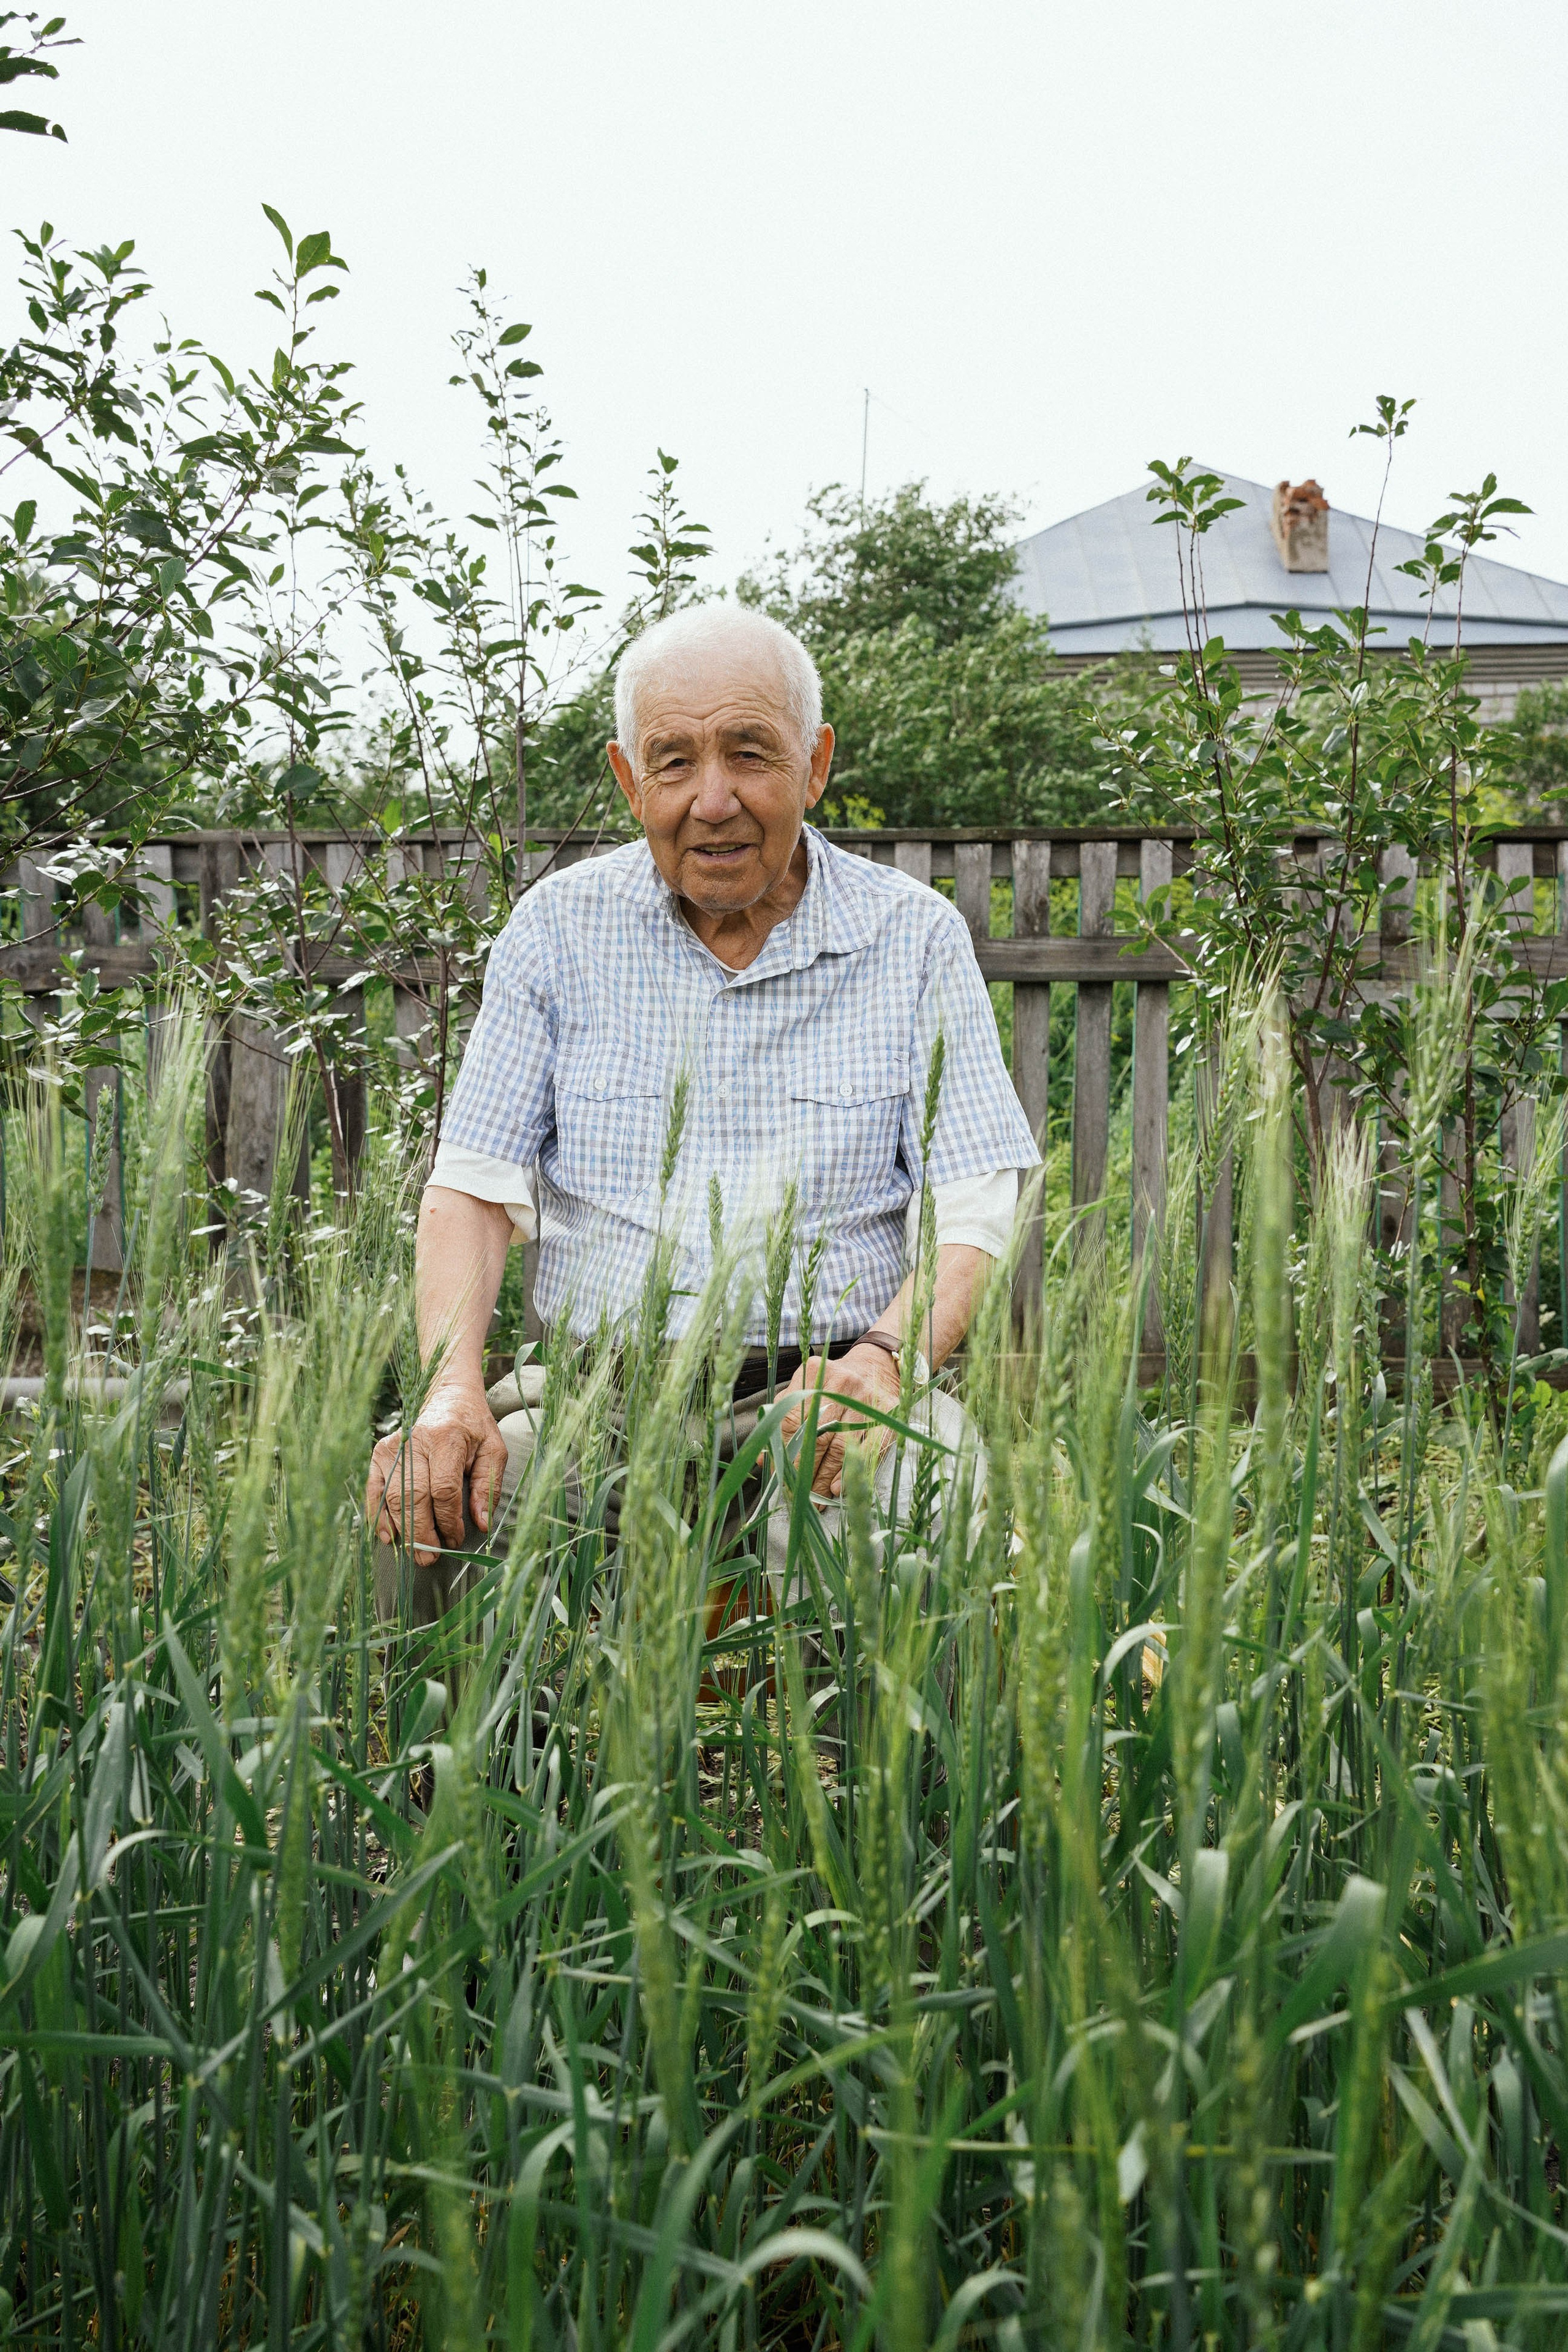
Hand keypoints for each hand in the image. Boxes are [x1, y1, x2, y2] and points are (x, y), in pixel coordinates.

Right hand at [364, 1382, 508, 1563]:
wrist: (446, 1395)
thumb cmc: (473, 1426)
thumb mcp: (493, 1450)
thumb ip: (489, 1486)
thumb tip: (481, 1524)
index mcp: (446, 1438)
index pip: (443, 1490)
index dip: (448, 1520)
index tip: (456, 1539)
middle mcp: (415, 1442)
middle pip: (414, 1497)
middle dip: (422, 1534)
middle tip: (431, 1559)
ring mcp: (393, 1448)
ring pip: (393, 1499)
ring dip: (403, 1531)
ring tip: (417, 1554)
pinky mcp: (379, 1454)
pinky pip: (374, 1491)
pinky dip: (379, 1516)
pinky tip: (389, 1537)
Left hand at [780, 1343, 902, 1497]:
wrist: (876, 1367)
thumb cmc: (831, 1384)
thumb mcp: (803, 1390)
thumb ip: (781, 1418)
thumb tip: (764, 1458)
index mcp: (814, 1374)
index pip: (791, 1420)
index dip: (784, 1452)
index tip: (780, 1476)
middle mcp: (841, 1384)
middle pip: (816, 1437)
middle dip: (805, 1470)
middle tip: (798, 1495)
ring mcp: (866, 1400)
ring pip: (841, 1447)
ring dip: (826, 1477)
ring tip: (816, 1498)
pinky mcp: (887, 1416)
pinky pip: (869, 1449)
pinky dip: (851, 1471)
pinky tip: (839, 1488)